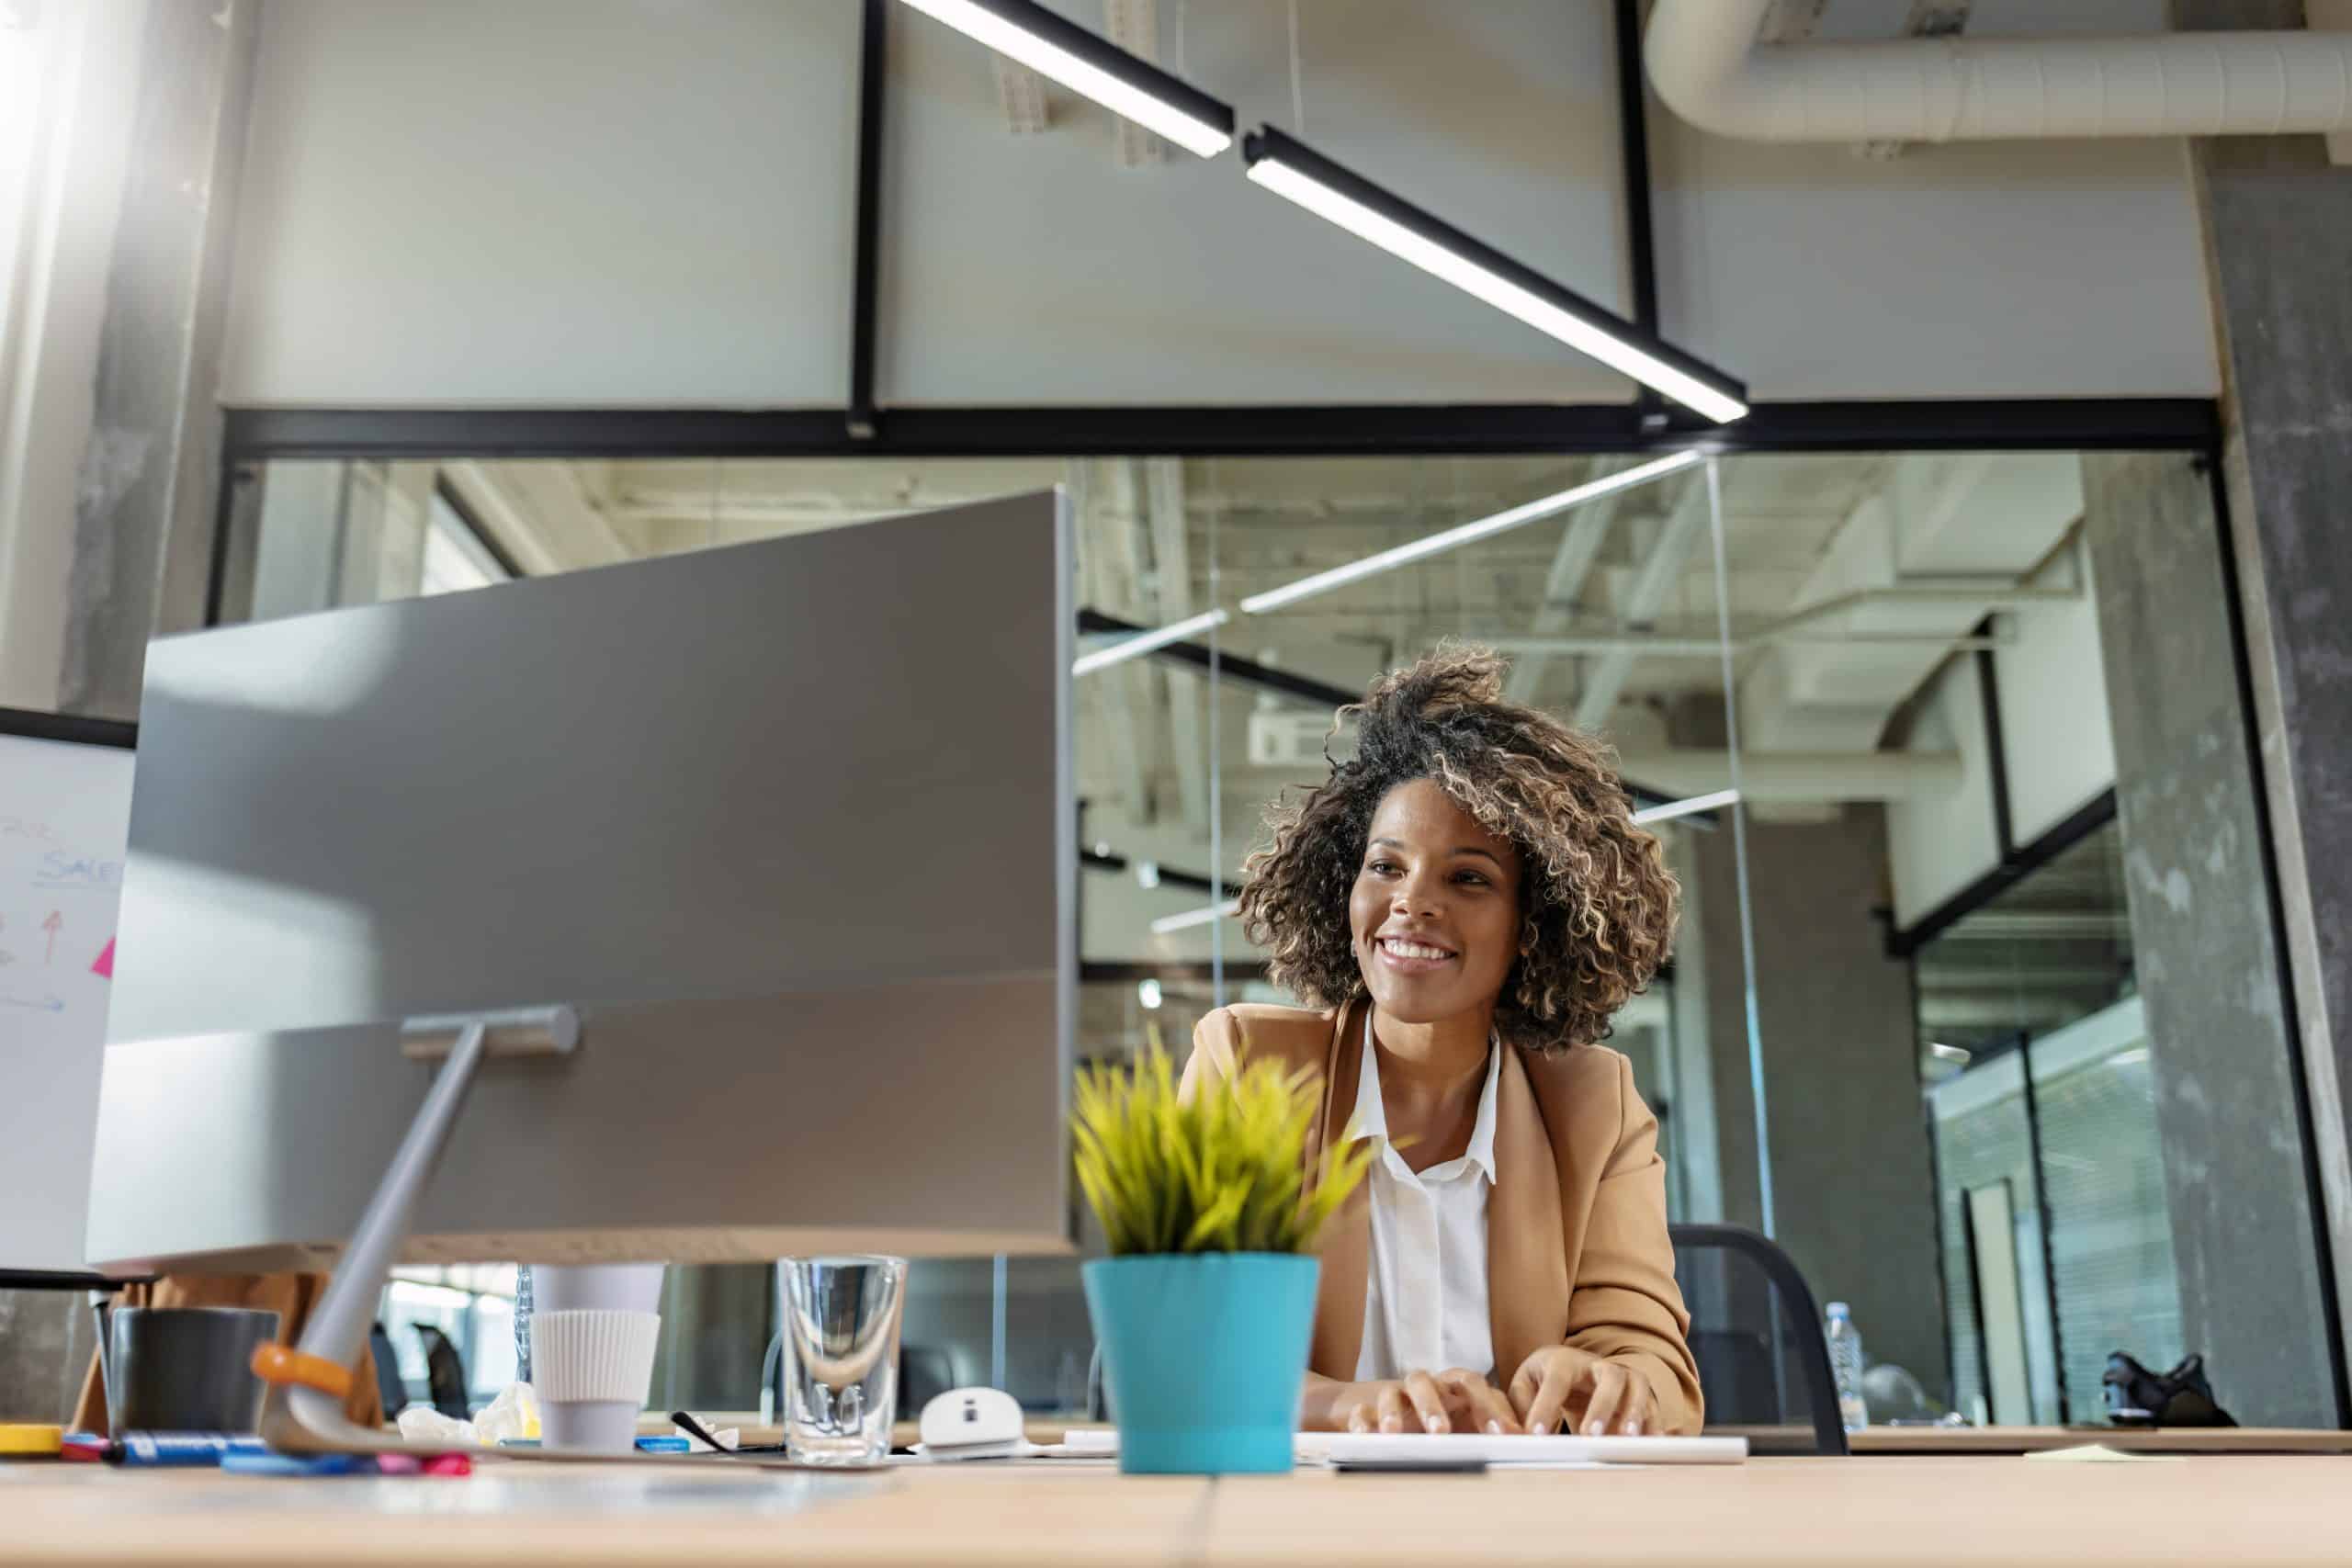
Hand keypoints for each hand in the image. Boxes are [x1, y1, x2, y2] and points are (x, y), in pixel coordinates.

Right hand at [1321, 1368, 1521, 1435]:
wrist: (1385, 1411)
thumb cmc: (1439, 1419)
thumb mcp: (1467, 1423)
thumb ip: (1493, 1426)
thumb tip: (1527, 1440)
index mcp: (1454, 1386)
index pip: (1473, 1384)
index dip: (1488, 1406)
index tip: (1502, 1435)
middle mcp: (1427, 1385)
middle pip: (1432, 1380)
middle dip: (1436, 1405)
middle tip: (1441, 1432)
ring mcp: (1397, 1394)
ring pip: (1397, 1390)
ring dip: (1395, 1411)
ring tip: (1393, 1434)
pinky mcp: (1369, 1407)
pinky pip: (1362, 1409)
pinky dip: (1362, 1420)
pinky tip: (1365, 1436)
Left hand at [1507, 1346, 1655, 1436]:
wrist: (1574, 1369)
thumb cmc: (1545, 1379)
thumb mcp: (1525, 1386)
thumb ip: (1518, 1408)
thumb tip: (1510, 1435)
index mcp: (1564, 1361)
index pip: (1556, 1380)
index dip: (1546, 1406)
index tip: (1536, 1435)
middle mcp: (1598, 1365)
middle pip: (1609, 1376)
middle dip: (1601, 1405)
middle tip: (1591, 1435)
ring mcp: (1624, 1378)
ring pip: (1638, 1387)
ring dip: (1634, 1413)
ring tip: (1626, 1440)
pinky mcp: (1641, 1396)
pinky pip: (1654, 1409)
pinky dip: (1653, 1427)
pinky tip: (1648, 1448)